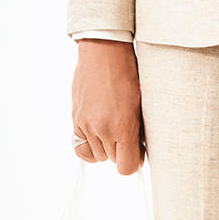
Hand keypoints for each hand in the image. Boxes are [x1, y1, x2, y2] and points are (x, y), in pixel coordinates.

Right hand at [71, 41, 145, 173]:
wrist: (105, 52)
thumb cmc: (128, 73)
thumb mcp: (142, 103)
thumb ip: (140, 131)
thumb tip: (140, 150)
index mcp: (124, 126)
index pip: (126, 167)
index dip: (133, 162)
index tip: (136, 153)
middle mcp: (103, 128)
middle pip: (112, 161)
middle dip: (121, 151)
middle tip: (126, 134)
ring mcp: (86, 124)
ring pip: (97, 155)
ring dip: (105, 146)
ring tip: (112, 128)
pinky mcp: (76, 118)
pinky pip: (79, 145)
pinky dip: (89, 143)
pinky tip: (97, 132)